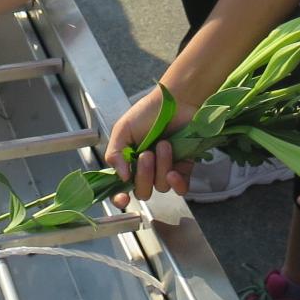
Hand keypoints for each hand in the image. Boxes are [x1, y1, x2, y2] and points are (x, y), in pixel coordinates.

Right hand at [104, 82, 198, 206]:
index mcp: (129, 162)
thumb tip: (122, 178)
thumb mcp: (123, 129)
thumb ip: (115, 154)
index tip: (122, 199)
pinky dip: (177, 183)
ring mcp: (165, 170)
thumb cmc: (148, 112)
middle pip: (143, 191)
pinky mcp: (184, 168)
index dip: (120, 198)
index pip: (121, 189)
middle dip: (144, 176)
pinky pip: (181, 188)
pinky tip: (174, 172)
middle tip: (147, 154)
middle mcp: (147, 170)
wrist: (176, 101)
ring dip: (162, 167)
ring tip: (164, 144)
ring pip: (161, 186)